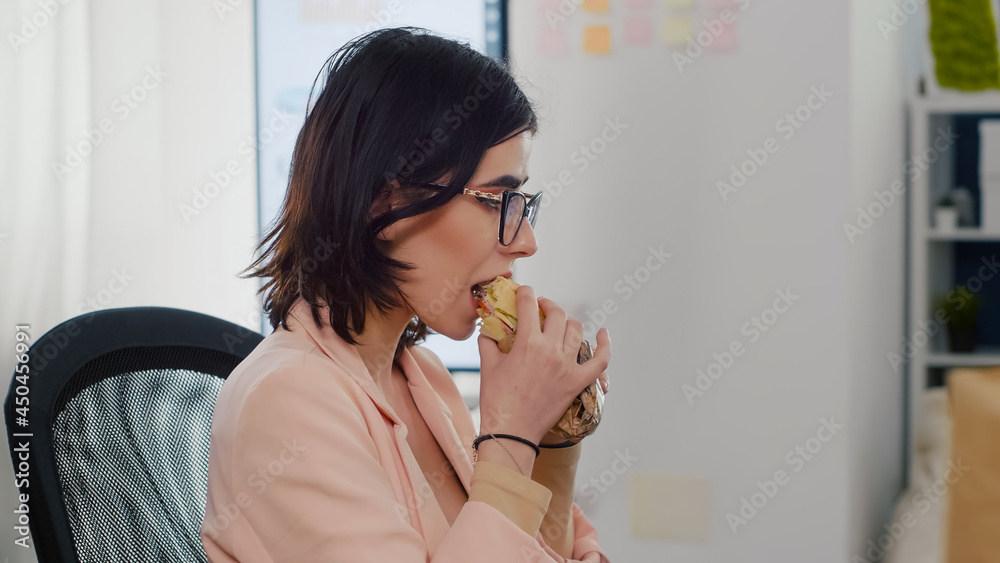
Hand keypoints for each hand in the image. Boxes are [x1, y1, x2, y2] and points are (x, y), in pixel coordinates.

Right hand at [478, 285, 610, 444]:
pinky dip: (605, 345)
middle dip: (547, 305)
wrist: (512, 432)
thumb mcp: (488, 366)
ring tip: (559, 324)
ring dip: (567, 322)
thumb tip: (489, 330)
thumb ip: (489, 342)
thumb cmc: (497, 401)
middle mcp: (551, 351)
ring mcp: (567, 366)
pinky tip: (604, 333)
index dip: (526, 294)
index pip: (529, 305)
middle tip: (540, 308)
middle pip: (556, 314)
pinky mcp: (578, 382)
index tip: (524, 293)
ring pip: (576, 331)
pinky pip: (600, 360)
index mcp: (527, 343)